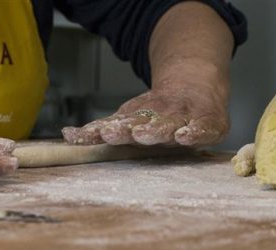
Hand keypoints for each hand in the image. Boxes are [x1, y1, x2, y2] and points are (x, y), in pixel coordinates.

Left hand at [62, 81, 229, 147]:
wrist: (193, 85)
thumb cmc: (157, 109)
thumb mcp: (127, 116)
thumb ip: (99, 129)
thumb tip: (67, 135)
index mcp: (141, 117)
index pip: (124, 124)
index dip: (113, 129)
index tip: (102, 133)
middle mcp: (161, 116)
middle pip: (145, 123)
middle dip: (130, 129)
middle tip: (116, 133)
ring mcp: (185, 119)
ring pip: (169, 125)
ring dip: (155, 130)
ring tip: (142, 134)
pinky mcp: (208, 124)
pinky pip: (203, 129)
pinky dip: (194, 133)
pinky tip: (185, 137)